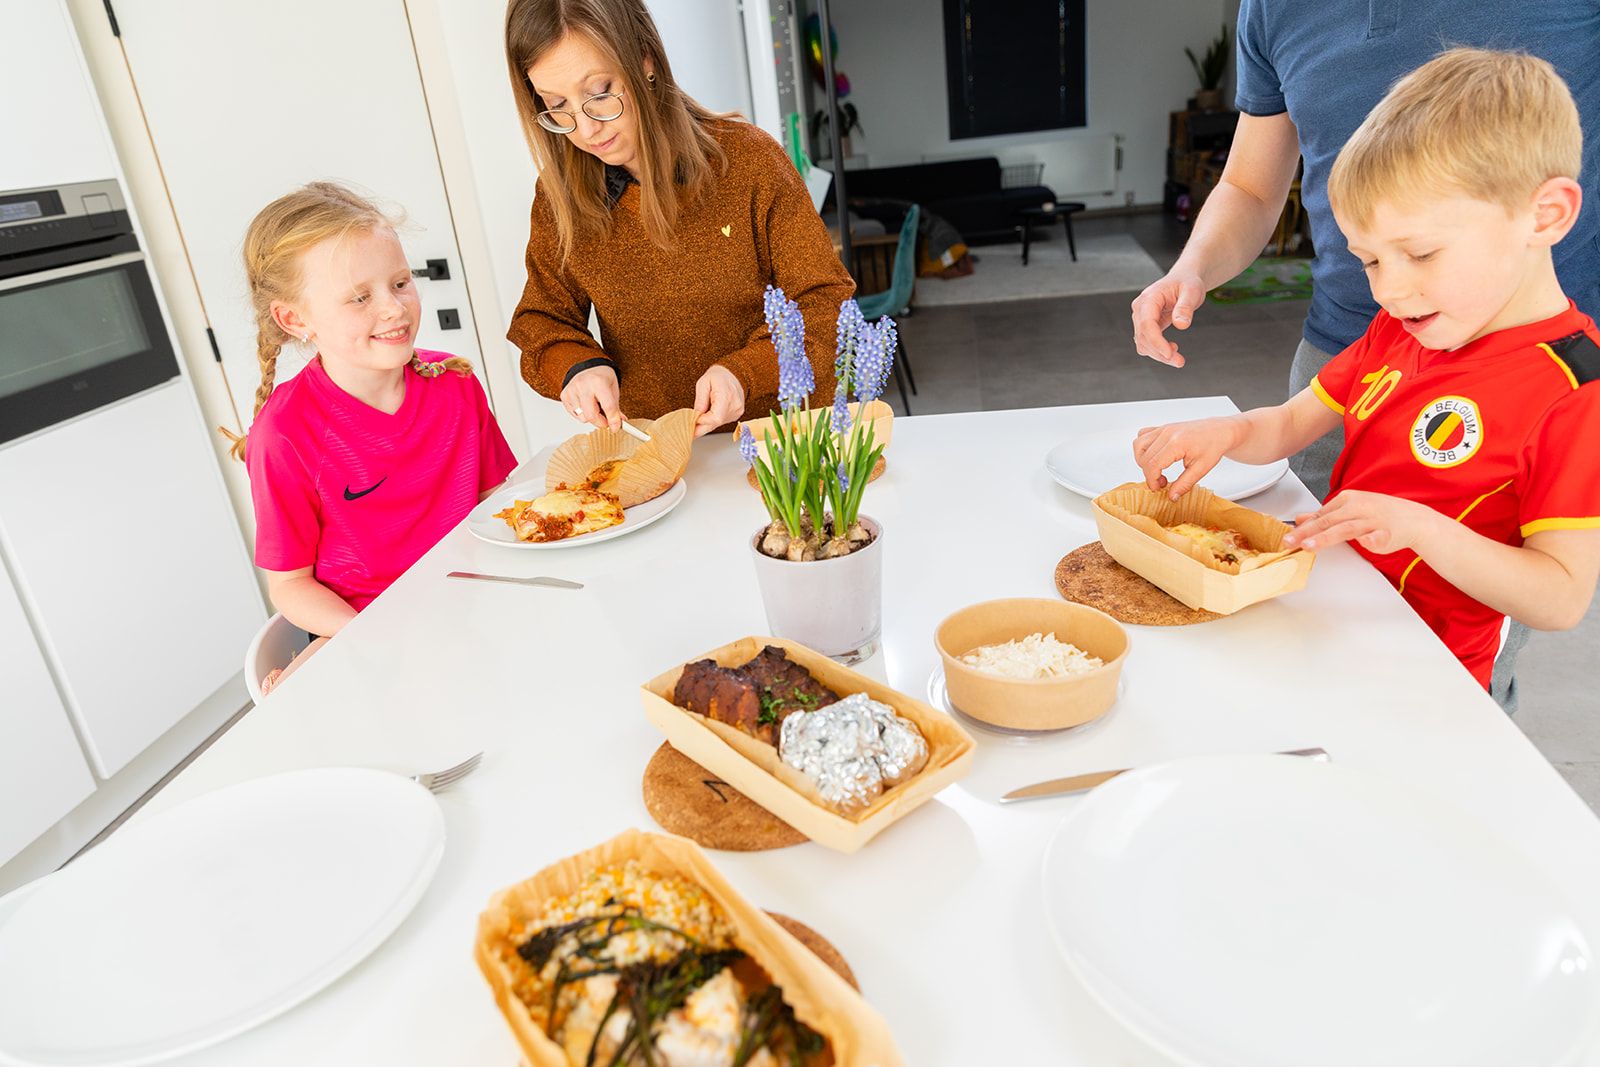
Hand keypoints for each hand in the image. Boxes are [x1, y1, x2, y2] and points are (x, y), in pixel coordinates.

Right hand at [561, 365, 622, 430]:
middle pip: (591, 415)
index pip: (608, 406)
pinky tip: (585, 405)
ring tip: (594, 407)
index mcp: (599, 381)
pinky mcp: (564, 395)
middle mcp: (583, 385)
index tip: (615, 428)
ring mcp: (572, 390)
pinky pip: (575, 415)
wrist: (588, 368)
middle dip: (601, 423)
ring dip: (591, 417)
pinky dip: (582, 414)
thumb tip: (617, 425)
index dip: (613, 420)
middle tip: (606, 421)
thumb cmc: (601, 378)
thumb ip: (615, 408)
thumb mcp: (613, 390)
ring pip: (582, 417)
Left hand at [692, 364, 745, 436]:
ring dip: (706, 423)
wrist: (732, 374)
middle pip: (716, 423)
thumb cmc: (718, 376)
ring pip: (718, 424)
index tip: (692, 420)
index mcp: (727, 396)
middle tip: (689, 431)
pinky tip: (707, 415)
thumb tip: (696, 415)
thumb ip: (700, 400)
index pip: (715, 418)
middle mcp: (735, 406)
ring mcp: (737, 411)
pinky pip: (721, 421)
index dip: (702, 421)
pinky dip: (712, 420)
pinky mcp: (736, 414)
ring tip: (698, 418)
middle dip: (701, 428)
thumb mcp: (703, 383)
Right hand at [1131, 267, 1206, 366]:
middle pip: (1143, 337)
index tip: (1169, 354)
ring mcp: (1140, 318)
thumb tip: (1181, 325)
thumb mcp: (1192, 291)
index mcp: (1149, 298)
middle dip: (1160, 352)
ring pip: (1143, 343)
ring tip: (1179, 358)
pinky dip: (1158, 351)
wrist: (1183, 281)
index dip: (1156, 341)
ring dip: (1159, 354)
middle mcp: (1140, 309)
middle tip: (1180, 362)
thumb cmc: (1187, 283)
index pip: (1147, 324)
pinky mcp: (1145, 326)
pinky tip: (1173, 349)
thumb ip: (1186, 306)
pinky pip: (1147, 343)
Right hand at [1132, 417, 1243, 498]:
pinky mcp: (1162, 428)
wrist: (1219, 431)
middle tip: (1162, 482)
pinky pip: (1142, 436)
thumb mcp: (1202, 469)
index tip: (1158, 488)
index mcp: (1176, 443)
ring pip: (1138, 445)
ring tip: (1156, 469)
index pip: (1152, 464)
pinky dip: (1143, 447)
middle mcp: (1166, 433)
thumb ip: (1185, 484)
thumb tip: (1171, 497)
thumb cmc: (1213, 446)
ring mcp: (1163, 429)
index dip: (1152, 480)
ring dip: (1143, 460)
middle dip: (1149, 474)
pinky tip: (1155, 456)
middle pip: (1144, 457)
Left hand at [1283, 491, 1439, 553]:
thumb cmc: (1380, 515)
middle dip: (1306, 532)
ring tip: (1309, 546)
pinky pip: (1378, 536)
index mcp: (1348, 499)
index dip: (1302, 527)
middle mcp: (1358, 507)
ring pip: (1346, 528)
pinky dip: (1372, 539)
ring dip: (1326, 537)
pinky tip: (1366, 542)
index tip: (1287, 536)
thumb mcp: (1349, 510)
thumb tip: (1299, 519)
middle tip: (1290, 542)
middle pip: (1328, 521)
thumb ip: (1324, 516)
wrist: (1414, 519)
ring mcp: (1373, 520)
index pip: (1320, 514)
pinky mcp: (1388, 532)